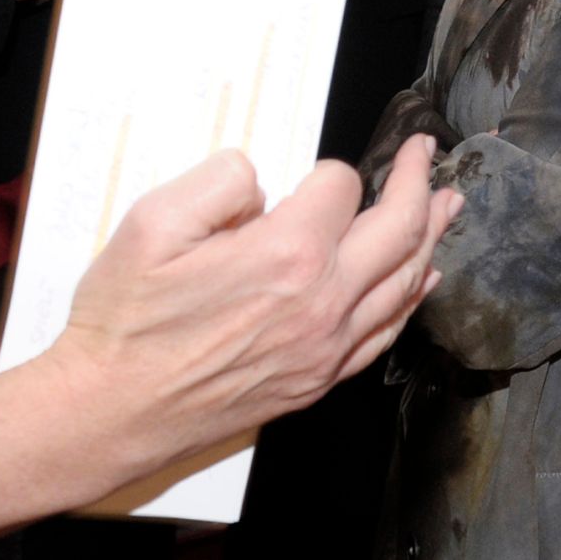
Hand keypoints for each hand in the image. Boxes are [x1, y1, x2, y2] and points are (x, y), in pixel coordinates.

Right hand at [50, 138, 458, 469]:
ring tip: (447, 204)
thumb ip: (219, 181)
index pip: (340, 186)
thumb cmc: (127, 321)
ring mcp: (323, 347)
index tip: (309, 168)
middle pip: (396, 230)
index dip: (327, 168)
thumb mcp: (154, 221)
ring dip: (431, 236)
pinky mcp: (316, 379)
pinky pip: (383, 334)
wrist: (113, 407)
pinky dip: (411, 301)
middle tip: (426, 152)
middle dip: (417, 182)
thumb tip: (260, 178)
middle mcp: (318, 302)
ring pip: (403, 284)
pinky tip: (420, 281)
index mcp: (284, 254)